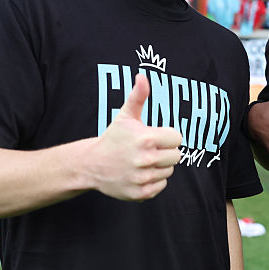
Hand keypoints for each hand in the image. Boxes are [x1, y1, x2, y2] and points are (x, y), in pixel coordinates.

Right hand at [87, 73, 183, 201]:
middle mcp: (146, 159)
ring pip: (169, 171)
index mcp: (146, 139)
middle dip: (165, 152)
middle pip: (176, 156)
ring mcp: (143, 178)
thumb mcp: (125, 116)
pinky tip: (140, 173)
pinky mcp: (140, 193)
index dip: (167, 136)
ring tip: (142, 162)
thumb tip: (142, 76)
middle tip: (148, 150)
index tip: (154, 137)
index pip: (177, 138)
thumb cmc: (113, 138)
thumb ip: (138, 96)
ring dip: (160, 166)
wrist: (91, 165)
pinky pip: (161, 186)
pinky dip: (154, 181)